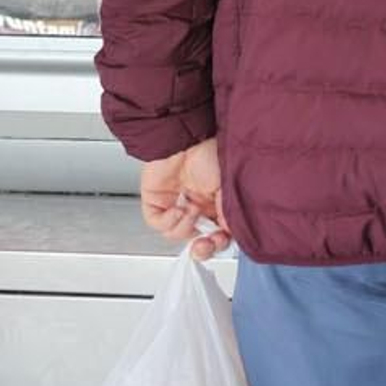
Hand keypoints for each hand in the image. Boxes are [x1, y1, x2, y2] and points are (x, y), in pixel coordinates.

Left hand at [140, 138, 229, 260]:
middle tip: (205, 244)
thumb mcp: (229, 190)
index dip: (218, 244)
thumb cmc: (212, 154)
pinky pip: (158, 223)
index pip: (216, 235)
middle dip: (202, 247)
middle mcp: (196, 207)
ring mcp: (175, 204)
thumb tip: (229, 235)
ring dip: (186, 226)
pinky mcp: (155, 201)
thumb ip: (230, 215)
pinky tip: (178, 208)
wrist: (188, 138)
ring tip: (191, 209)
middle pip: (195, 240)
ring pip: (176, 234)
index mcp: (215, 205)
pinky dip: (168, 221)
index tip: (220, 242)